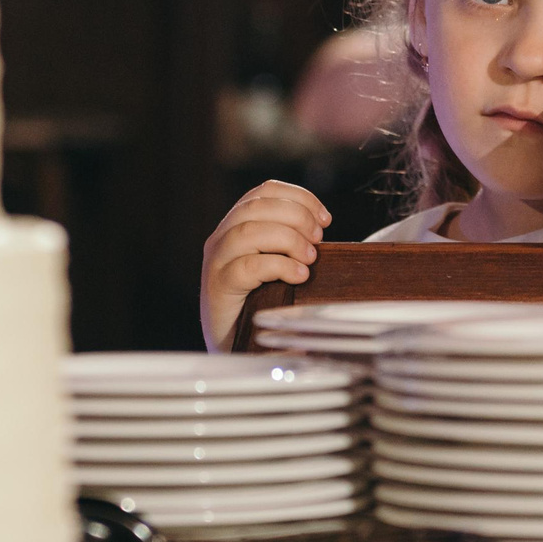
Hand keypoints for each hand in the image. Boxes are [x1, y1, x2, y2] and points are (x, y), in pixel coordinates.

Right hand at [200, 181, 329, 353]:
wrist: (233, 349)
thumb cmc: (260, 305)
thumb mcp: (277, 265)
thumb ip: (290, 242)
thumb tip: (321, 226)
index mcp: (237, 226)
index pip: (265, 191)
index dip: (299, 198)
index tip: (325, 218)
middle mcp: (222, 238)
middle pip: (259, 206)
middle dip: (297, 217)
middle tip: (318, 239)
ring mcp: (217, 262)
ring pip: (250, 231)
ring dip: (289, 239)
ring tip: (309, 258)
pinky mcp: (219, 287)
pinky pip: (248, 266)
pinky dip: (279, 266)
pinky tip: (299, 276)